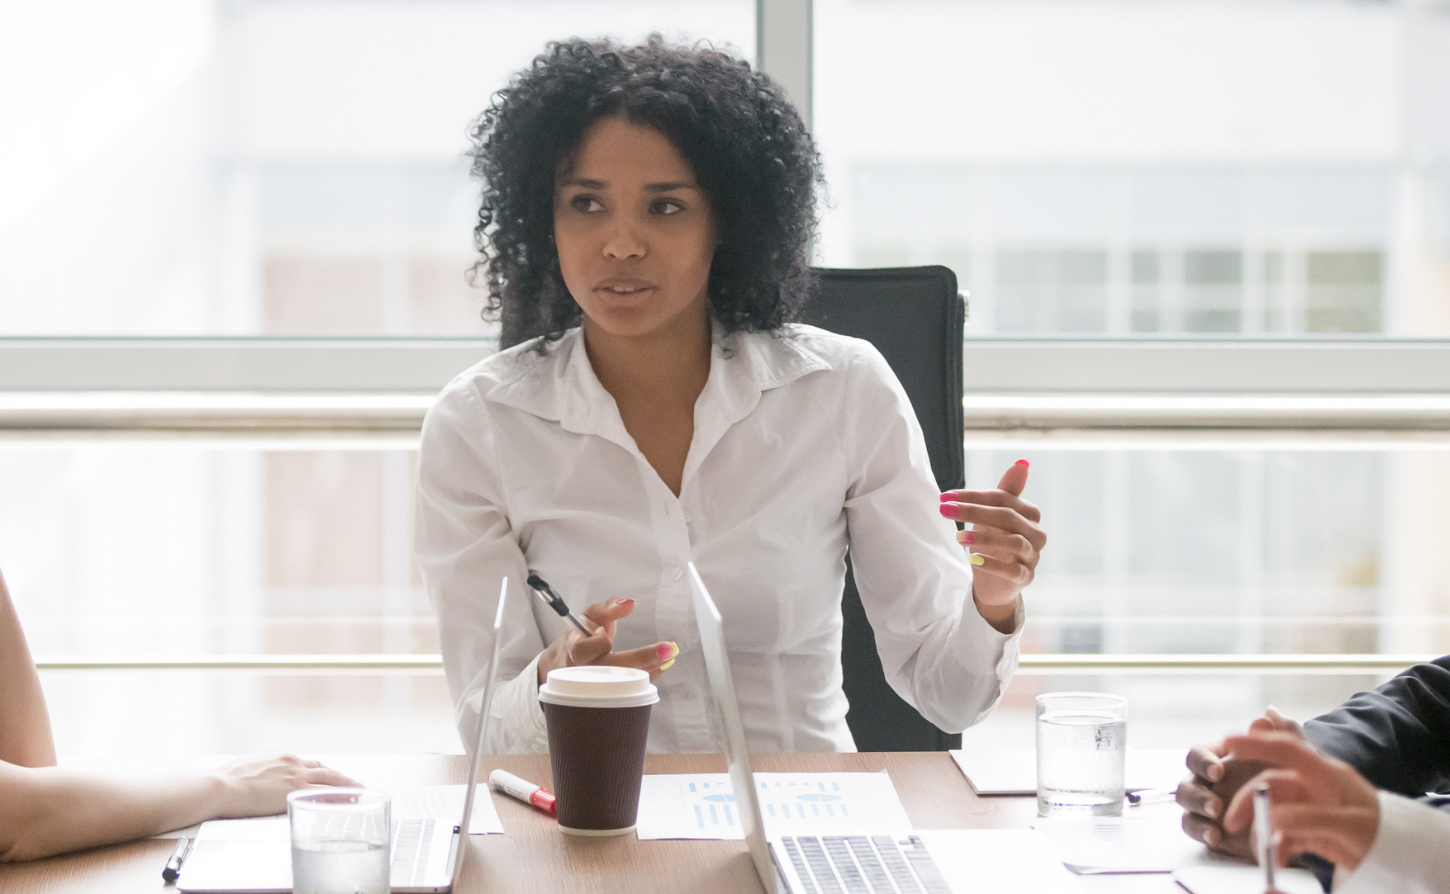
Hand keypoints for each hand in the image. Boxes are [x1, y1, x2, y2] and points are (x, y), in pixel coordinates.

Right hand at [213, 753, 360, 817]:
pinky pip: (325, 793)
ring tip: (360, 791)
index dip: (320, 771)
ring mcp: (296, 775)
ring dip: (347, 784)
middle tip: (353, 783)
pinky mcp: (295, 790)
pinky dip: (340, 796)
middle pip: (324, 769)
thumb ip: (259, 770)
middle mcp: (292, 762)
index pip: (307, 763)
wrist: (220, 786)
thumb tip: (255, 777)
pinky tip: (350, 800)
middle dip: (340, 777)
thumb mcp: (246, 767)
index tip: (327, 776)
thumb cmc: (224, 781)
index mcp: (280, 756)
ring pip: (331, 778)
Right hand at [536, 596, 678, 684]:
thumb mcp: (591, 615)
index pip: (584, 650)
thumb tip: (629, 603)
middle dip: (642, 659)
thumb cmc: (582, 633)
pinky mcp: (609, 691)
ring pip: (623, 682)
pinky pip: (630, 688)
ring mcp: (596, 685)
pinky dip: (648, 676)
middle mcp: (583, 671)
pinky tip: (663, 666)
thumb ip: (609, 608)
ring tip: (670, 656)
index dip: (599, 643)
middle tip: (668, 649)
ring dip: (649, 669)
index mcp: (573, 649)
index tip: (606, 633)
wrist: (570, 657)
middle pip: (611, 670)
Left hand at [939, 460, 1044, 623]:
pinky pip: (1012, 570)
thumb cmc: (994, 543)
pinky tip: (974, 559)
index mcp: (1029, 513)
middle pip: (1007, 517)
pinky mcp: (1026, 577)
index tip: (945, 497)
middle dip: (973, 512)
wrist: (995, 582)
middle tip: (945, 511)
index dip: (973, 496)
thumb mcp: (994, 516)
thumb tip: (1022, 462)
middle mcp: (1036, 533)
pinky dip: (992, 564)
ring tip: (958, 538)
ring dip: (984, 538)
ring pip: (1014, 542)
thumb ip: (1006, 491)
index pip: (1001, 498)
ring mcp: (1033, 556)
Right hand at [1177, 707, 1304, 858]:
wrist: (1300, 818)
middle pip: (1186, 781)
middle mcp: (1206, 780)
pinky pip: (1193, 827)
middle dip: (1197, 792)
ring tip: (1217, 817)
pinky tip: (1216, 836)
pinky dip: (1201, 830)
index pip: (1198, 754)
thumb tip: (1266, 716)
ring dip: (1198, 809)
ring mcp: (1205, 805)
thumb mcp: (1294, 759)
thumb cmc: (1291, 782)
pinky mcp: (1209, 827)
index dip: (1203, 761)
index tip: (1218, 770)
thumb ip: (1283, 735)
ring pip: (1186, 803)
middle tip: (1216, 804)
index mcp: (1218, 758)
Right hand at [1222, 731, 1380, 872]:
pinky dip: (1276, 848)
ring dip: (1262, 832)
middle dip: (1247, 801)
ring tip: (1265, 854)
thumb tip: (1274, 818)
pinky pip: (1281, 835)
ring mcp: (1306, 808)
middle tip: (1232, 821)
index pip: (1286, 750)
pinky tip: (1279, 859)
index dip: (1257, 742)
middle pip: (1269, 784)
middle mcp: (1310, 786)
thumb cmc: (1380, 830)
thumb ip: (1311, 818)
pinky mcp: (1305, 830)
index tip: (1228, 742)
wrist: (1396, 854)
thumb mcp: (1350, 825)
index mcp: (1324, 773)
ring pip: (1270, 812)